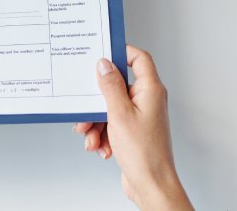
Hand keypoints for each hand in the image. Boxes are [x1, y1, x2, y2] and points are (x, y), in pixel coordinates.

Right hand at [73, 46, 192, 209]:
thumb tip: (104, 64)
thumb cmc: (144, 153)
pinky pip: (111, 124)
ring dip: (96, 122)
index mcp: (150, 90)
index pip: (139, 58)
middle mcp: (147, 100)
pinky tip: (100, 146)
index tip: (102, 54)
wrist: (150, 185)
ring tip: (91, 136)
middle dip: (97, 101)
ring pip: (110, 108)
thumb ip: (110, 86)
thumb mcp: (119, 114)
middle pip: (117, 87)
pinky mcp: (132, 131)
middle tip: (85, 110)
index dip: (122, 52)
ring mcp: (140, 116)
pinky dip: (102, 134)